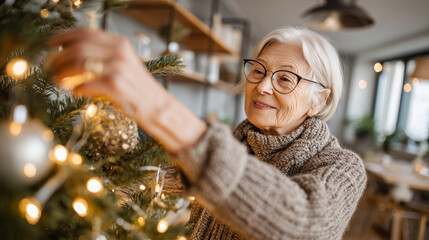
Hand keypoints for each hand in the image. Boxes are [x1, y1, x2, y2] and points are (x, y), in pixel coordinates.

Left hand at [48, 28, 206, 151]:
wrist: (158, 107)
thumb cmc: (137, 89)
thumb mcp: (123, 65)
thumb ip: (103, 57)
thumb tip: (71, 56)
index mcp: (120, 43)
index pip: (85, 32)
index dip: (63, 37)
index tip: (50, 46)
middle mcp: (119, 52)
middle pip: (77, 47)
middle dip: (58, 58)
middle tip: (49, 68)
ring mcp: (118, 68)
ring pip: (78, 63)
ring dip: (62, 72)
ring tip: (58, 81)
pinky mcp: (116, 86)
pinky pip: (86, 83)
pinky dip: (75, 88)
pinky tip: (75, 92)